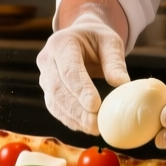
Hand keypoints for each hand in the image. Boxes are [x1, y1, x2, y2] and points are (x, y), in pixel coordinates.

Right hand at [36, 6, 129, 134]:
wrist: (80, 37)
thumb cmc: (97, 39)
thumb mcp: (110, 42)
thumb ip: (115, 62)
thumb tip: (122, 84)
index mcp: (62, 43)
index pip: (69, 69)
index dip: (80, 89)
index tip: (95, 106)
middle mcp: (47, 59)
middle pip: (58, 88)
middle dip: (76, 109)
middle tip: (95, 124)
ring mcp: (43, 75)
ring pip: (54, 101)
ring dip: (73, 118)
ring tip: (93, 129)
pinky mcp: (46, 89)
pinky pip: (54, 107)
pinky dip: (69, 119)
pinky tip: (84, 127)